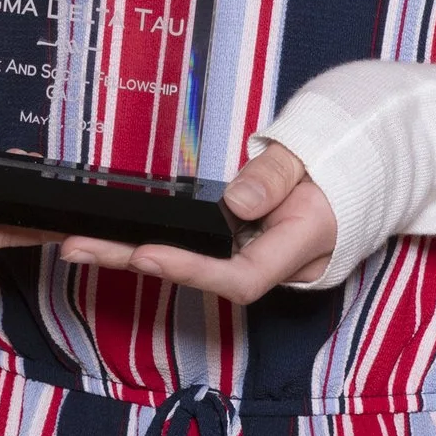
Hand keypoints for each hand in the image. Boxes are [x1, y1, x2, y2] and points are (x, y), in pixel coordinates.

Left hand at [56, 137, 336, 303]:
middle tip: (80, 248)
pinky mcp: (236, 246)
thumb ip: (275, 178)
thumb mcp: (313, 159)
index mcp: (299, 248)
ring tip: (77, 243)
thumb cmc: (337, 166)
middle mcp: (271, 265)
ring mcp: (252, 257)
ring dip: (131, 254)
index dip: (191, 271)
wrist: (358, 176)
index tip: (145, 254)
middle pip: (199, 276)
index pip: (241, 276)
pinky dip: (149, 242)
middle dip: (137, 262)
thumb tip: (236, 203)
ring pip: (189, 264)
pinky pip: (192, 249)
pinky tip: (109, 237)